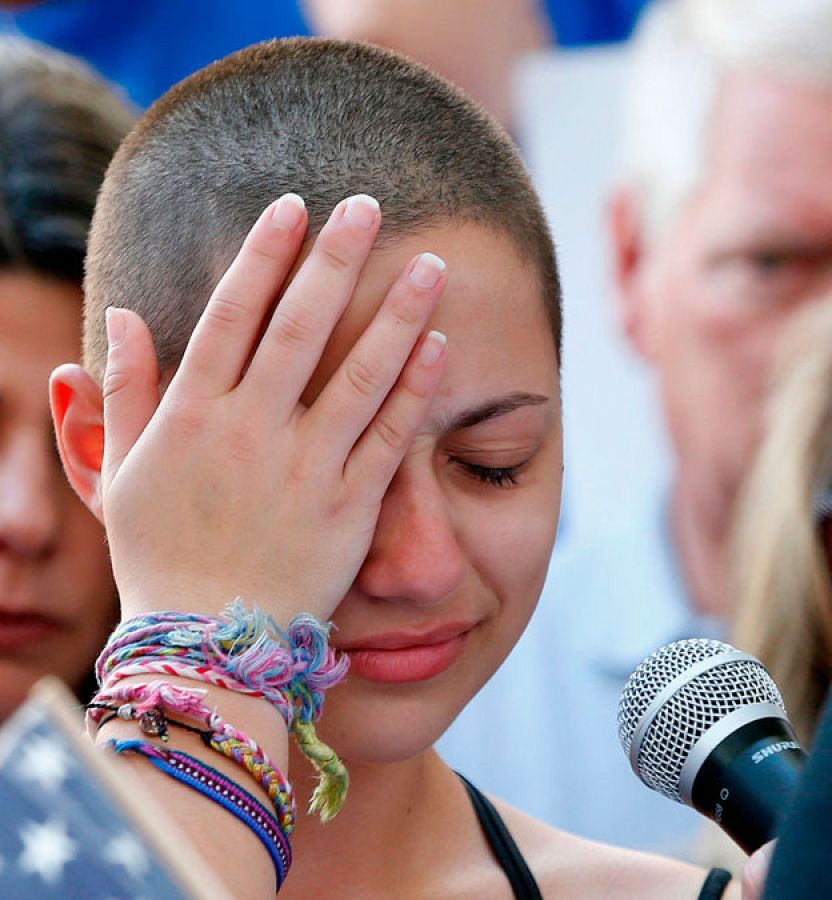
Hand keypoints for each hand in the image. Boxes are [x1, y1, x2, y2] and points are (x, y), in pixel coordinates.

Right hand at [92, 193, 447, 623]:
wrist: (208, 641)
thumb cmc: (161, 556)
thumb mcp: (121, 473)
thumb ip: (126, 394)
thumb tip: (124, 316)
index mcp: (192, 416)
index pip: (232, 315)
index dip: (264, 257)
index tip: (292, 207)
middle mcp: (251, 433)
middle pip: (301, 327)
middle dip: (334, 259)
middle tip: (366, 204)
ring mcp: (305, 469)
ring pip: (359, 374)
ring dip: (397, 314)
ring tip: (432, 263)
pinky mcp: (350, 508)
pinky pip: (389, 438)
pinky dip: (415, 389)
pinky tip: (440, 344)